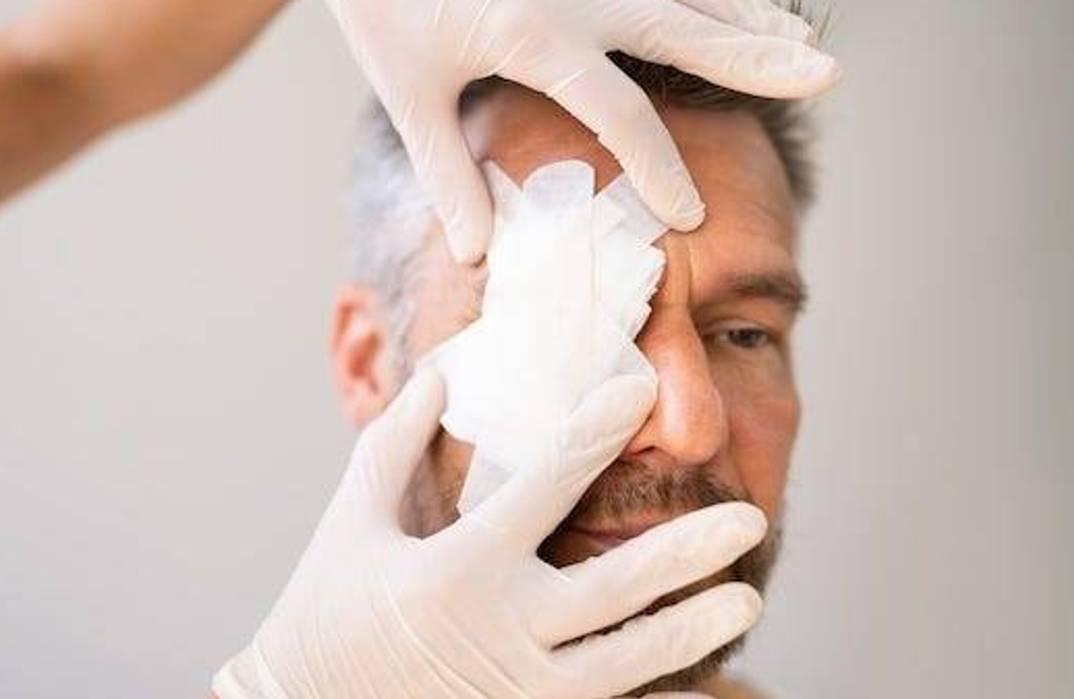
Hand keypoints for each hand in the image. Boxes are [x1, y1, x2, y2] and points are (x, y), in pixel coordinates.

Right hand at [213, 367, 769, 697]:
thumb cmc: (326, 609)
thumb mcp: (354, 519)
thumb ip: (396, 442)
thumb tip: (437, 372)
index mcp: (455, 570)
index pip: (543, 487)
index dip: (595, 431)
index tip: (638, 390)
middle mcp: (497, 631)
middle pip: (613, 588)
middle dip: (687, 553)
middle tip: (748, 516)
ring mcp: (515, 689)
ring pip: (626, 661)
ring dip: (692, 629)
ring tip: (748, 597)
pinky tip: (704, 686)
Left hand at [324, 0, 839, 261]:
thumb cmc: (379, 5)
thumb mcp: (408, 94)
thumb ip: (448, 172)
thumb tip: (480, 252)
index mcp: (536, 35)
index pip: (621, 110)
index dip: (659, 167)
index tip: (692, 216)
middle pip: (687, 28)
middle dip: (757, 59)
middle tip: (823, 78)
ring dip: (748, 15)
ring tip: (803, 44)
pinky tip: (746, 4)